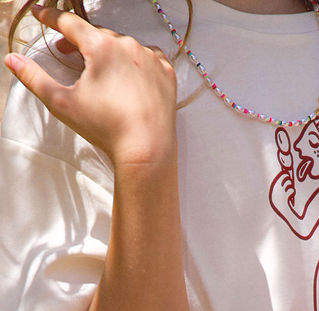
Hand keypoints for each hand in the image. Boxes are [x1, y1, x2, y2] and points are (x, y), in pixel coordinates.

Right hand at [5, 7, 177, 169]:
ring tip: (97, 69)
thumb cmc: (105, 129)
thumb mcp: (62, 103)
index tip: (40, 14)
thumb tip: (12, 60)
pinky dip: (135, 62)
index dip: (50, 18)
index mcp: (101, 46)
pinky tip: (127, 74)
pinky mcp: (167, 74)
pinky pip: (148, 58)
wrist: (147, 152)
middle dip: (79, 40)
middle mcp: (128, 45)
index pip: (70, 23)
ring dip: (107, 51)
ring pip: (122, 45)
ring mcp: (150, 58)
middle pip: (97, 34)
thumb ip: (35, 78)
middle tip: (66, 52)